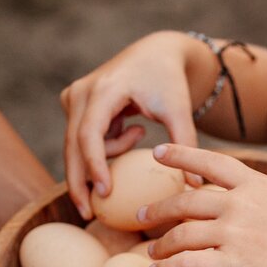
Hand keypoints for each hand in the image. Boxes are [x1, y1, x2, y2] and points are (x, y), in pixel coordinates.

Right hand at [60, 31, 201, 220]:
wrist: (157, 53)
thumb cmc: (169, 81)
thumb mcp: (180, 110)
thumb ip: (186, 144)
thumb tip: (193, 187)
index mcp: (105, 89)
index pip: (89, 134)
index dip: (95, 165)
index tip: (105, 193)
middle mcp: (81, 92)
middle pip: (72, 146)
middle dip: (80, 182)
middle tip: (89, 214)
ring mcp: (73, 97)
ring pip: (76, 145)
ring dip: (105, 157)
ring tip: (138, 135)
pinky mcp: (74, 104)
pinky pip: (81, 139)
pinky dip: (103, 148)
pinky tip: (131, 130)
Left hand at [137, 144, 266, 266]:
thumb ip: (264, 201)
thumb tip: (249, 205)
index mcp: (256, 184)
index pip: (210, 162)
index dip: (180, 155)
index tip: (157, 151)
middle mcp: (239, 204)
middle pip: (185, 202)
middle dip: (158, 209)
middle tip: (141, 216)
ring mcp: (234, 233)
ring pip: (181, 235)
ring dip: (161, 244)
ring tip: (152, 252)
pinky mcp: (233, 264)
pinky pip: (186, 265)